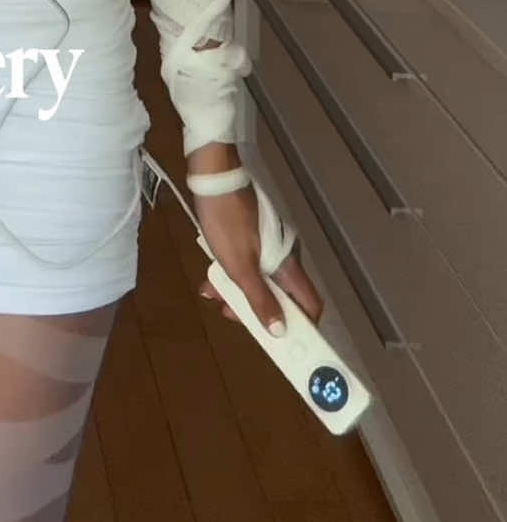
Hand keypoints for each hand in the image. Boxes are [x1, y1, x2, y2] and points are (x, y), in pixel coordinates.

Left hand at [195, 185, 322, 331]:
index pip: (310, 304)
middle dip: (256, 310)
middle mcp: (284, 258)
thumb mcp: (239, 266)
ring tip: (212, 293)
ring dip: (237, 292)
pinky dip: (231, 274)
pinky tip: (211, 277)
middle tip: (231, 313)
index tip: (285, 344)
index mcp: (288, 266)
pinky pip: (247, 265)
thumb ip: (259, 299)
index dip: (303, 328)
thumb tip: (280, 331)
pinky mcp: (251, 236)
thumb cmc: (227, 222)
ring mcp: (267, 246)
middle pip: (281, 297)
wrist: (213, 177)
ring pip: (259, 281)